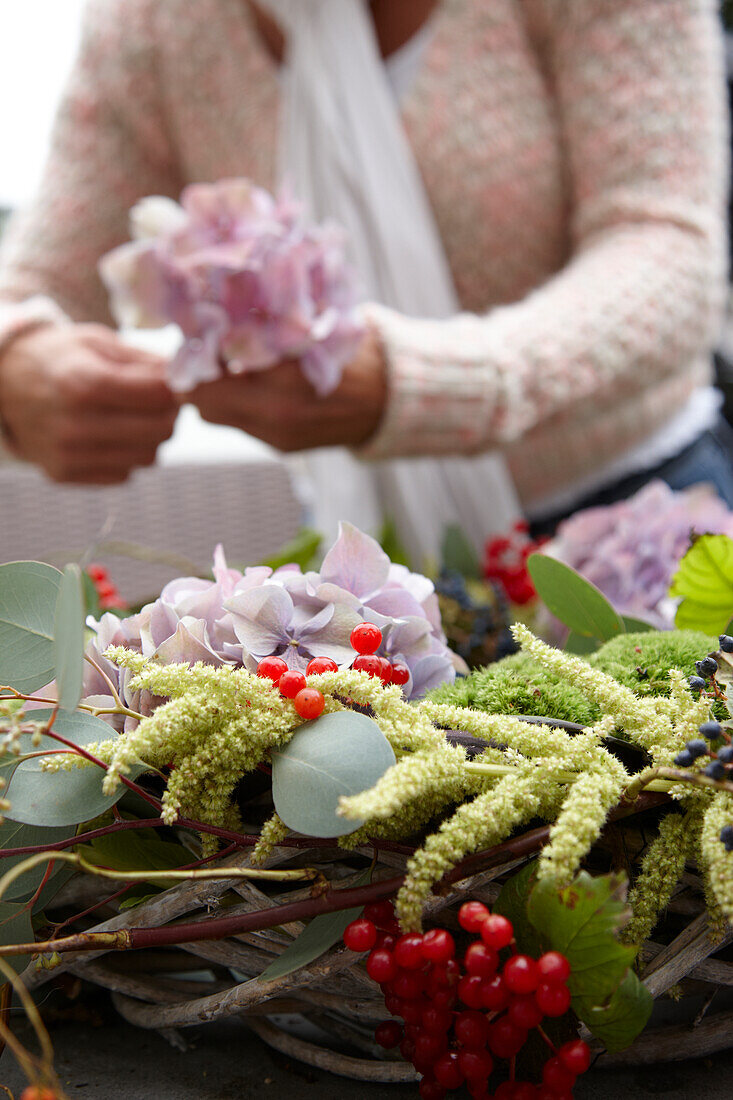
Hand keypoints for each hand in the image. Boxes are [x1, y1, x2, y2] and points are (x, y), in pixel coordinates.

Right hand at [0, 323, 176, 482]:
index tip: (174, 383)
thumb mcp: (97, 342)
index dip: (176, 389)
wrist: (2, 382)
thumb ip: (144, 362)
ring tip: (136, 417)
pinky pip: (123, 474)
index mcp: (85, 383)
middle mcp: (75, 424)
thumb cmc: (59, 357)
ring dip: (152, 438)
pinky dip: (127, 456)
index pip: (159, 396)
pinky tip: (111, 435)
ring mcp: (68, 454)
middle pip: (160, 431)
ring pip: (147, 457)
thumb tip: (186, 378)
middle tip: (162, 402)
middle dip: (171, 414)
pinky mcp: (64, 473)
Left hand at [189, 328, 387, 450]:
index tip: (199, 327)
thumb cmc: (355, 350)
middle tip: (203, 346)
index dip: (195, 349)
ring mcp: (275, 434)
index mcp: (283, 377)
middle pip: (200, 400)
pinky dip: (235, 401)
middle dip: (196, 373)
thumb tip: (221, 293)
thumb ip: (270, 318)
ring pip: (213, 415)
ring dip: (211, 390)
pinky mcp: (280, 445)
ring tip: (224, 363)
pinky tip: (250, 381)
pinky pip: (238, 423)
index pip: (208, 372)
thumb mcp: (316, 323)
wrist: (392, 400)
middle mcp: (274, 413)